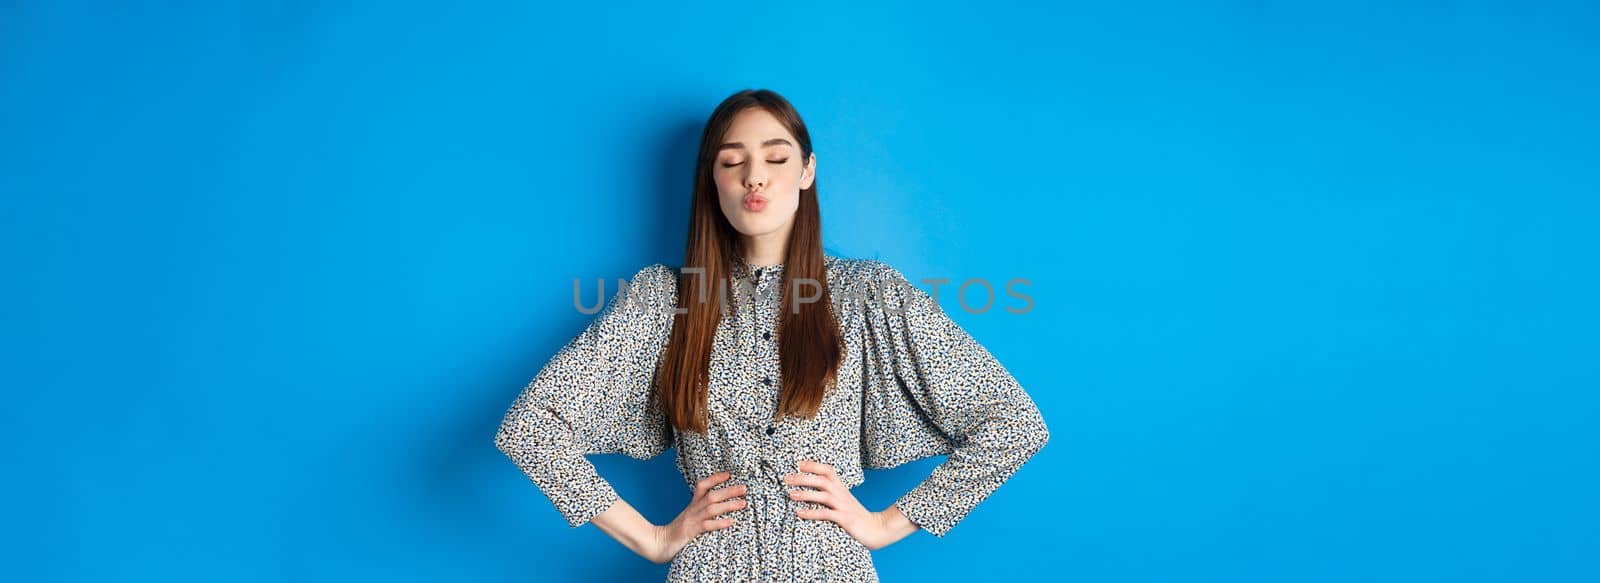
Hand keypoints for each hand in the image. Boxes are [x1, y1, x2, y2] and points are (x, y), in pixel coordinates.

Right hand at [646, 471, 747, 563]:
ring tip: (743, 503)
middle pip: (712, 495)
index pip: (702, 486)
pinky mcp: (690, 532)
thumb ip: (701, 512)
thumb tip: (719, 509)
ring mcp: (691, 520)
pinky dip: (719, 523)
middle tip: (744, 488)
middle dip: (729, 491)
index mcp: (692, 505)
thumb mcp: (689, 518)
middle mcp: (692, 510)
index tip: (729, 474)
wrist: (657, 544)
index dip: (715, 478)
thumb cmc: (676, 533)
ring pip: (711, 508)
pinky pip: (706, 526)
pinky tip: (731, 522)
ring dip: (728, 505)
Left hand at [784, 460, 911, 550]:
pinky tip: (800, 513)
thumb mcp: (843, 500)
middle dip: (803, 477)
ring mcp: (843, 506)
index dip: (813, 465)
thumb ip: (830, 493)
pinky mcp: (845, 519)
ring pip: (824, 495)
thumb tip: (810, 488)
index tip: (797, 463)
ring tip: (791, 494)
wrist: (876, 528)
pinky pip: (826, 514)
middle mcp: (842, 493)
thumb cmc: (855, 514)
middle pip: (822, 480)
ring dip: (806, 493)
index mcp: (841, 487)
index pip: (827, 470)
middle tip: (786, 478)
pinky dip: (812, 513)